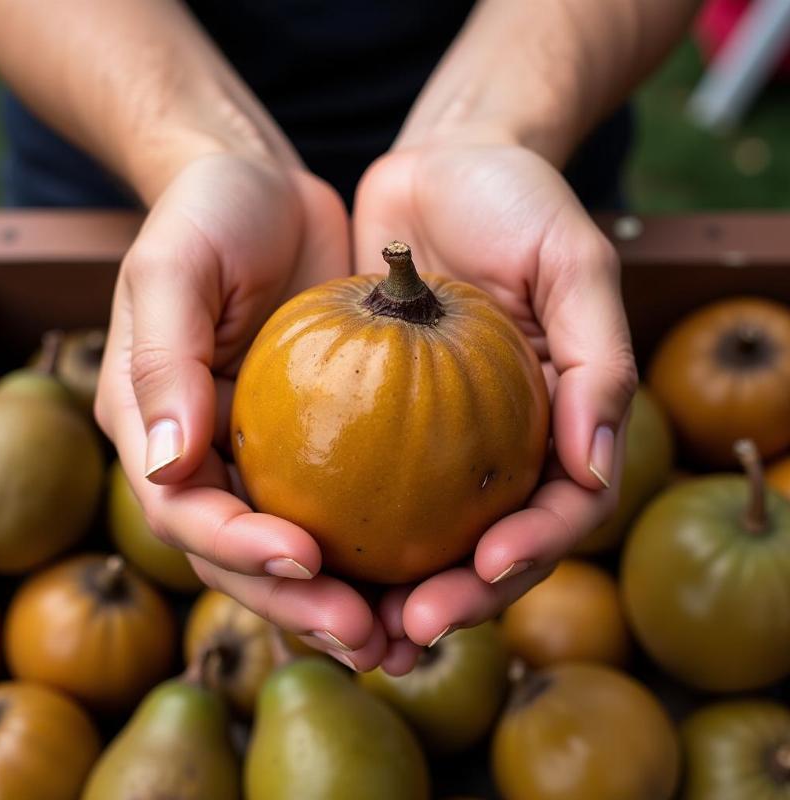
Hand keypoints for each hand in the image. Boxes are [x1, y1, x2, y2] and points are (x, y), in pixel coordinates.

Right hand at [96, 153, 414, 670]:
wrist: (268, 191)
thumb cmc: (211, 214)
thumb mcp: (173, 268)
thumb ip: (163, 362)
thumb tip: (165, 466)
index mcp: (160, 432)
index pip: (188, 514)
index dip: (240, 550)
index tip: (306, 559)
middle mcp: (209, 460)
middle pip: (249, 558)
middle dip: (304, 607)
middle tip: (373, 637)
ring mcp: (270, 456)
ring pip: (305, 554)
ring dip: (353, 603)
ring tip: (411, 634)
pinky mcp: (326, 442)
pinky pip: (355, 508)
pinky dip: (388, 551)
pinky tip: (438, 573)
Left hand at [354, 136, 636, 646]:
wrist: (438, 168)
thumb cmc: (515, 202)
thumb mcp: (573, 260)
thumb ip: (598, 361)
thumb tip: (595, 470)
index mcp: (561, 424)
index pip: (560, 514)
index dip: (528, 555)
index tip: (483, 568)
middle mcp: (503, 446)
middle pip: (488, 551)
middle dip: (453, 602)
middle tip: (400, 632)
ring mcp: (440, 442)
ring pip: (420, 542)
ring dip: (386, 594)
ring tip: (346, 629)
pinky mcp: (379, 423)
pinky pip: (358, 491)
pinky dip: (338, 533)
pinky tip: (301, 558)